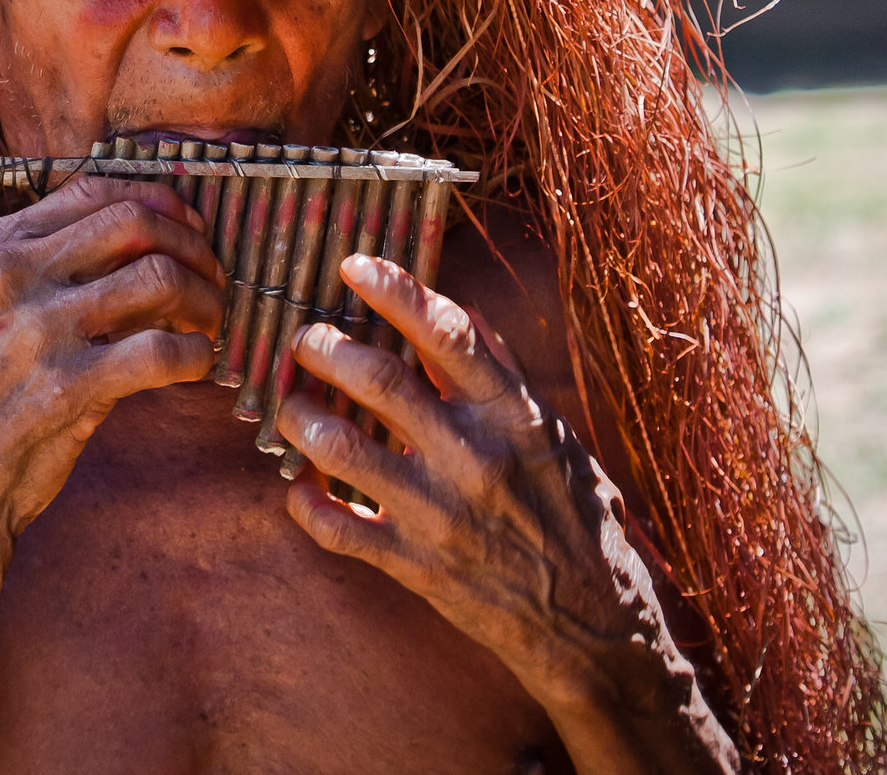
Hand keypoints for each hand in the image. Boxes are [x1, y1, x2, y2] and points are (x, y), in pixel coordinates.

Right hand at [0, 176, 224, 559]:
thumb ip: (44, 262)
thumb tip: (142, 233)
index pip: (94, 189)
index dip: (158, 202)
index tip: (187, 229)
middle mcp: (10, 274)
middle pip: (135, 222)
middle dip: (192, 245)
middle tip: (210, 278)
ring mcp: (37, 330)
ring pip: (158, 276)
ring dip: (204, 298)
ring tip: (209, 322)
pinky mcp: (66, 388)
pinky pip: (162, 351)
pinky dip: (197, 354)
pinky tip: (197, 364)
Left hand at [275, 254, 734, 771]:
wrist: (596, 624)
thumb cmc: (575, 515)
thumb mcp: (552, 434)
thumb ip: (502, 375)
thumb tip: (459, 311)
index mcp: (512, 415)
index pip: (446, 333)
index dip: (394, 289)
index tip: (352, 264)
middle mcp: (473, 457)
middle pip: (380, 382)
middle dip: (326, 348)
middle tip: (303, 338)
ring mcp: (439, 514)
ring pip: (343, 451)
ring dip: (301, 419)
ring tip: (290, 405)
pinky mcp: (414, 566)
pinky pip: (337, 528)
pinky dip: (305, 502)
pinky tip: (299, 484)